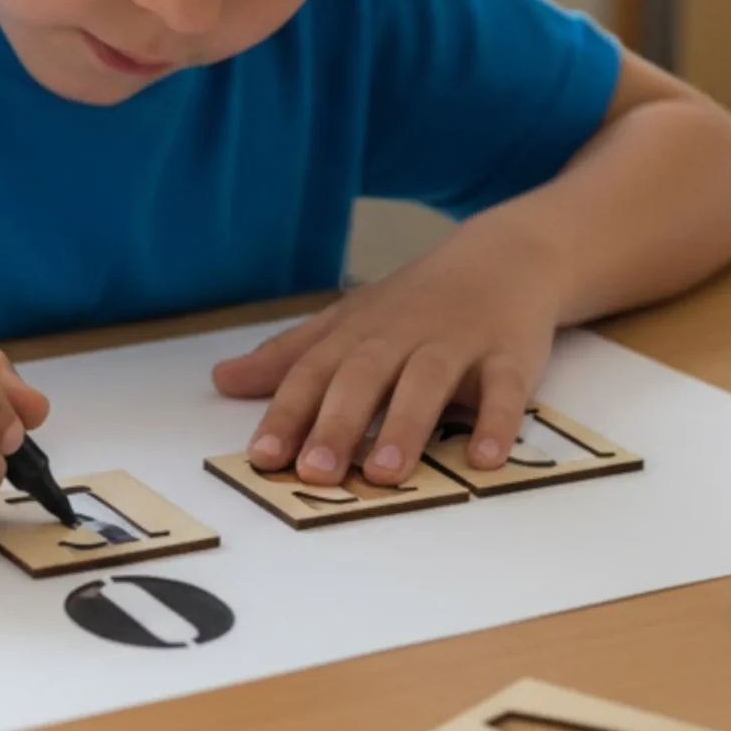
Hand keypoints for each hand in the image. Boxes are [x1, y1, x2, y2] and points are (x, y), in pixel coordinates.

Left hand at [210, 219, 560, 486]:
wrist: (504, 257)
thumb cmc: (415, 302)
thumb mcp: (348, 322)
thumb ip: (290, 357)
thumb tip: (222, 380)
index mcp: (359, 333)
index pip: (314, 372)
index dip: (287, 413)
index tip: (263, 455)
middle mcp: (402, 335)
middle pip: (365, 376)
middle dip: (338, 423)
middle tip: (315, 473)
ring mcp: (457, 344)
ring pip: (427, 381)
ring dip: (405, 426)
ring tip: (384, 473)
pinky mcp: (508, 356)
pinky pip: (504, 390)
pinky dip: (496, 422)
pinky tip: (482, 459)